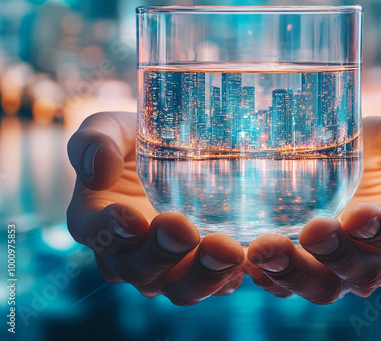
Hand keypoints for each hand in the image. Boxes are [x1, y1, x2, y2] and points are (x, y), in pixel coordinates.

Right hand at [67, 112, 243, 304]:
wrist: (169, 153)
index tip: (134, 218)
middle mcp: (127, 254)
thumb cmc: (134, 143)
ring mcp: (166, 267)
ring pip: (179, 289)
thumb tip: (98, 169)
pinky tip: (248, 260)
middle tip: (185, 229)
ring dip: (203, 275)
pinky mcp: (200, 267)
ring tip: (228, 250)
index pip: (95, 234)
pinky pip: (215, 285)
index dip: (111, 231)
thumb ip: (95, 139)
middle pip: (138, 270)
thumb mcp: (110, 128)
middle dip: (161, 254)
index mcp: (96, 220)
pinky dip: (230, 278)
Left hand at [245, 116, 380, 303]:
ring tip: (262, 250)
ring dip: (293, 273)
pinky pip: (290, 287)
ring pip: (324, 286)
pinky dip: (270, 279)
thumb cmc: (372, 148)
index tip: (356, 216)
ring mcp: (343, 269)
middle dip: (335, 255)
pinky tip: (249, 262)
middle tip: (310, 231)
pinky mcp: (309, 270)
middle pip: (363, 271)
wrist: (341, 160)